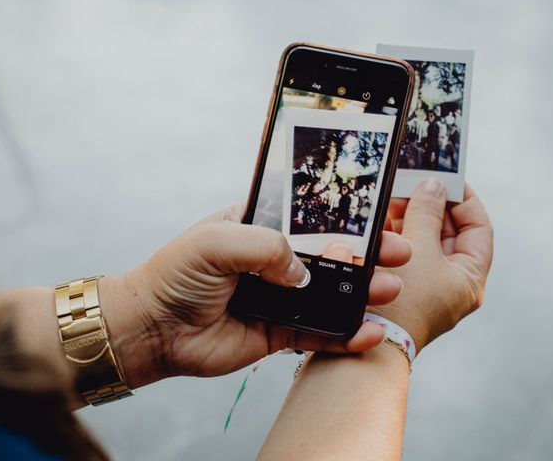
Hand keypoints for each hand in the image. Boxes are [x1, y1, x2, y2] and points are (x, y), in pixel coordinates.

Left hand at [101, 204, 411, 386]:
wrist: (153, 328)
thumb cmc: (177, 274)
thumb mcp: (218, 240)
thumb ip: (267, 246)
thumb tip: (305, 274)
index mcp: (260, 227)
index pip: (311, 219)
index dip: (345, 219)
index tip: (379, 217)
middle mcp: (274, 261)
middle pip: (330, 256)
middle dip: (366, 255)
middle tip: (399, 253)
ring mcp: (279, 297)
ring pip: (331, 294)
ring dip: (363, 292)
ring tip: (391, 289)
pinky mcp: (278, 332)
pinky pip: (318, 332)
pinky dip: (345, 334)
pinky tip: (370, 332)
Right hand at [376, 178, 492, 351]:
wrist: (368, 345)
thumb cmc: (402, 301)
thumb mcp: (419, 248)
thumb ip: (427, 213)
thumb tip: (433, 186)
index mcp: (469, 278)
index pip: (478, 229)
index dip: (465, 200)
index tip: (447, 179)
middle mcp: (451, 284)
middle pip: (448, 234)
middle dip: (430, 207)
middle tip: (412, 185)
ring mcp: (427, 289)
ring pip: (424, 243)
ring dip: (410, 220)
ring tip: (393, 199)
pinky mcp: (403, 290)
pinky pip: (405, 256)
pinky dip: (396, 237)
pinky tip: (381, 221)